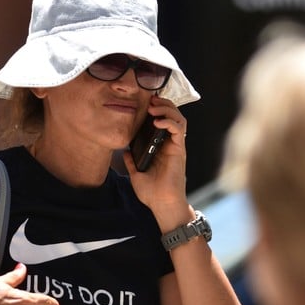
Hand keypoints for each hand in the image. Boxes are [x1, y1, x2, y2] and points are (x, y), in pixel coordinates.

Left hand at [124, 95, 188, 211]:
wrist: (162, 205)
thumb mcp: (136, 174)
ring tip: (153, 106)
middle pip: (173, 115)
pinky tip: (157, 121)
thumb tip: (124, 152)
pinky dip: (169, 121)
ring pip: (178, 118)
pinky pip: (178, 130)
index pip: (163, 121)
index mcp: (161, 147)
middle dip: (163, 104)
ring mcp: (176, 146)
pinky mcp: (179, 150)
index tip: (144, 103)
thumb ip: (131, 162)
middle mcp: (170, 144)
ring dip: (167, 108)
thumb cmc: (152, 193)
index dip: (157, 109)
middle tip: (150, 99)